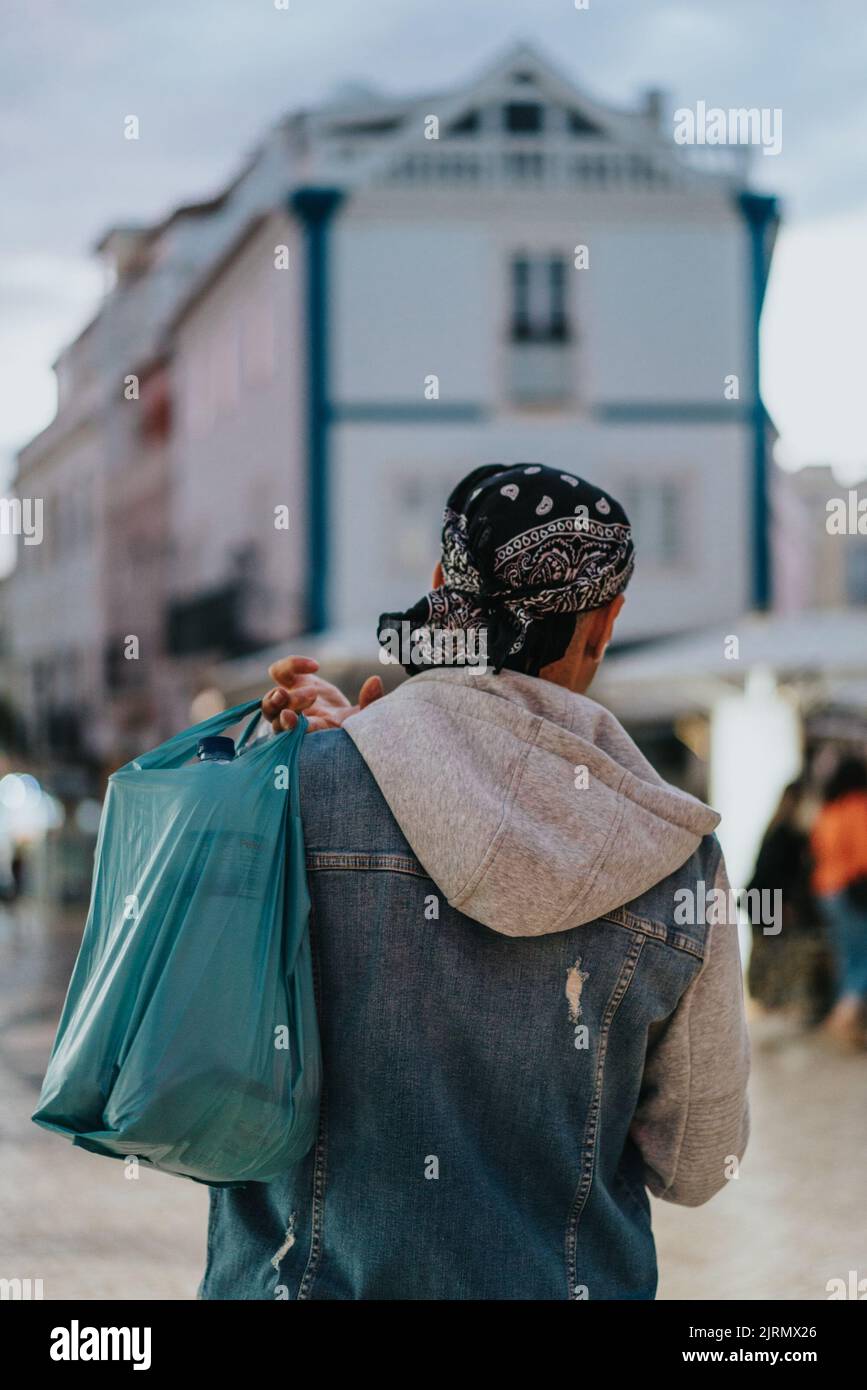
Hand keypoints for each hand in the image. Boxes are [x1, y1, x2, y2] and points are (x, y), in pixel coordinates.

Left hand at [262, 656, 384, 733]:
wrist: (342, 717)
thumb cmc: (356, 721)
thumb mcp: (367, 715)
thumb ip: (372, 701)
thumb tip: (374, 680)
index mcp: (315, 733)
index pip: (295, 735)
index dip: (290, 728)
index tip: (290, 718)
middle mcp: (297, 721)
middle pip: (276, 720)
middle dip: (290, 706)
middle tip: (312, 696)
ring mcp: (289, 702)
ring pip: (268, 704)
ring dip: (275, 698)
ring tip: (287, 689)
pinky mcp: (289, 683)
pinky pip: (279, 672)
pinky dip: (291, 665)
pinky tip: (314, 665)